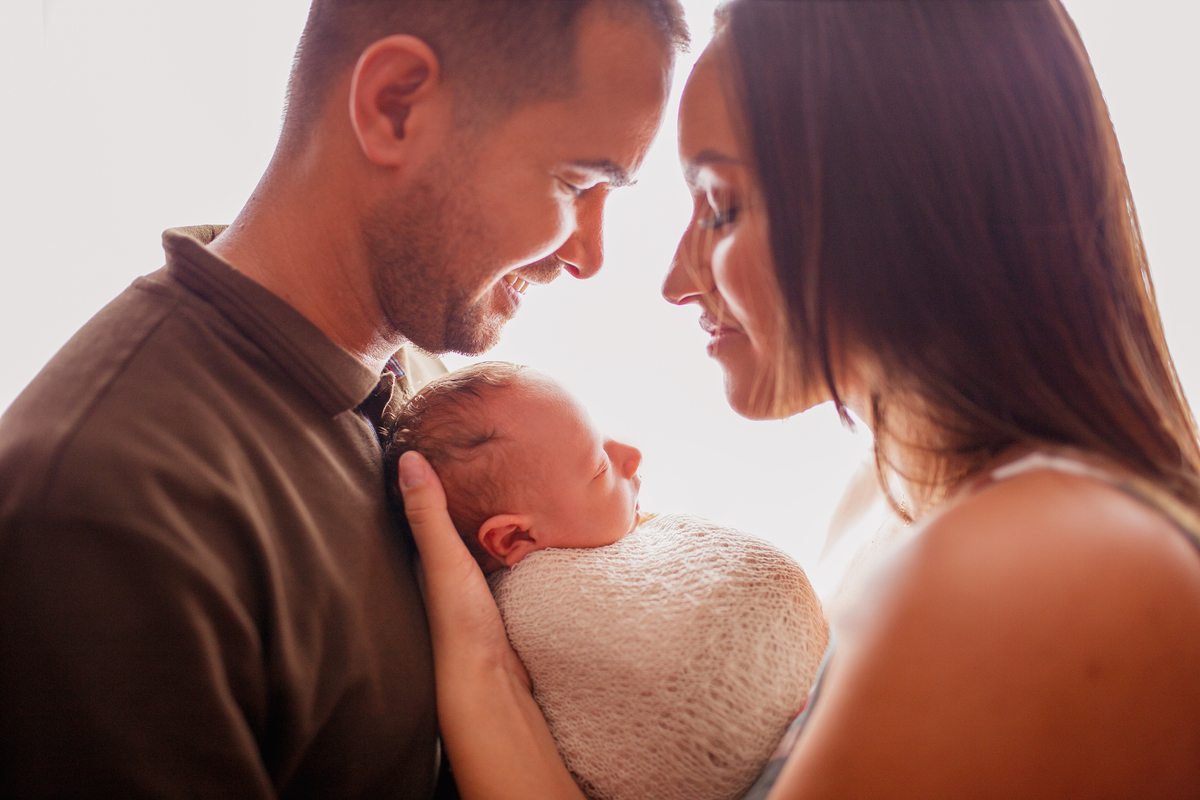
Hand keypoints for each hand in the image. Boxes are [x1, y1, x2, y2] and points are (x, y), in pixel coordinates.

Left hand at [397, 451, 529, 688]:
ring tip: (515, 473)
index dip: (431, 475)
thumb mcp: (444, 560)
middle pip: (456, 520)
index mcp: (425, 559)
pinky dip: (514, 538)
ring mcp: (475, 584)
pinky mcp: (503, 596)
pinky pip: (507, 556)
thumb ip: (428, 512)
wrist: (491, 681)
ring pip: (482, 538)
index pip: (423, 507)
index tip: (440, 439)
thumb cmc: (458, 623)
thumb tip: (406, 456)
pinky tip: (532, 523)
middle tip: (488, 447)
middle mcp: (446, 569)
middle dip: (468, 489)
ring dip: (494, 514)